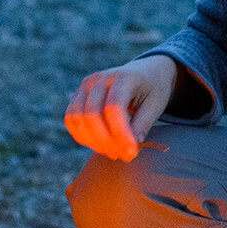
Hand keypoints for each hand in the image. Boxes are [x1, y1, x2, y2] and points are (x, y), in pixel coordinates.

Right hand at [63, 54, 178, 160]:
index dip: (121, 134)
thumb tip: (128, 149)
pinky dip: (81, 136)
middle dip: (106, 141)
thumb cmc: (153, 89)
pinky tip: (98, 145)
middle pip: (92, 114)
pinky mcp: (79, 94)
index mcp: (123, 76)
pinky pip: (71, 119)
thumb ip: (142, 126)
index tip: (131, 152)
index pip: (114, 108)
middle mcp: (100, 78)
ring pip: (77, 118)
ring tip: (112, 152)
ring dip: (92, 141)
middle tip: (122, 156)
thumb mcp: (155, 106)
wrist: (146, 72)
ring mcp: (86, 85)